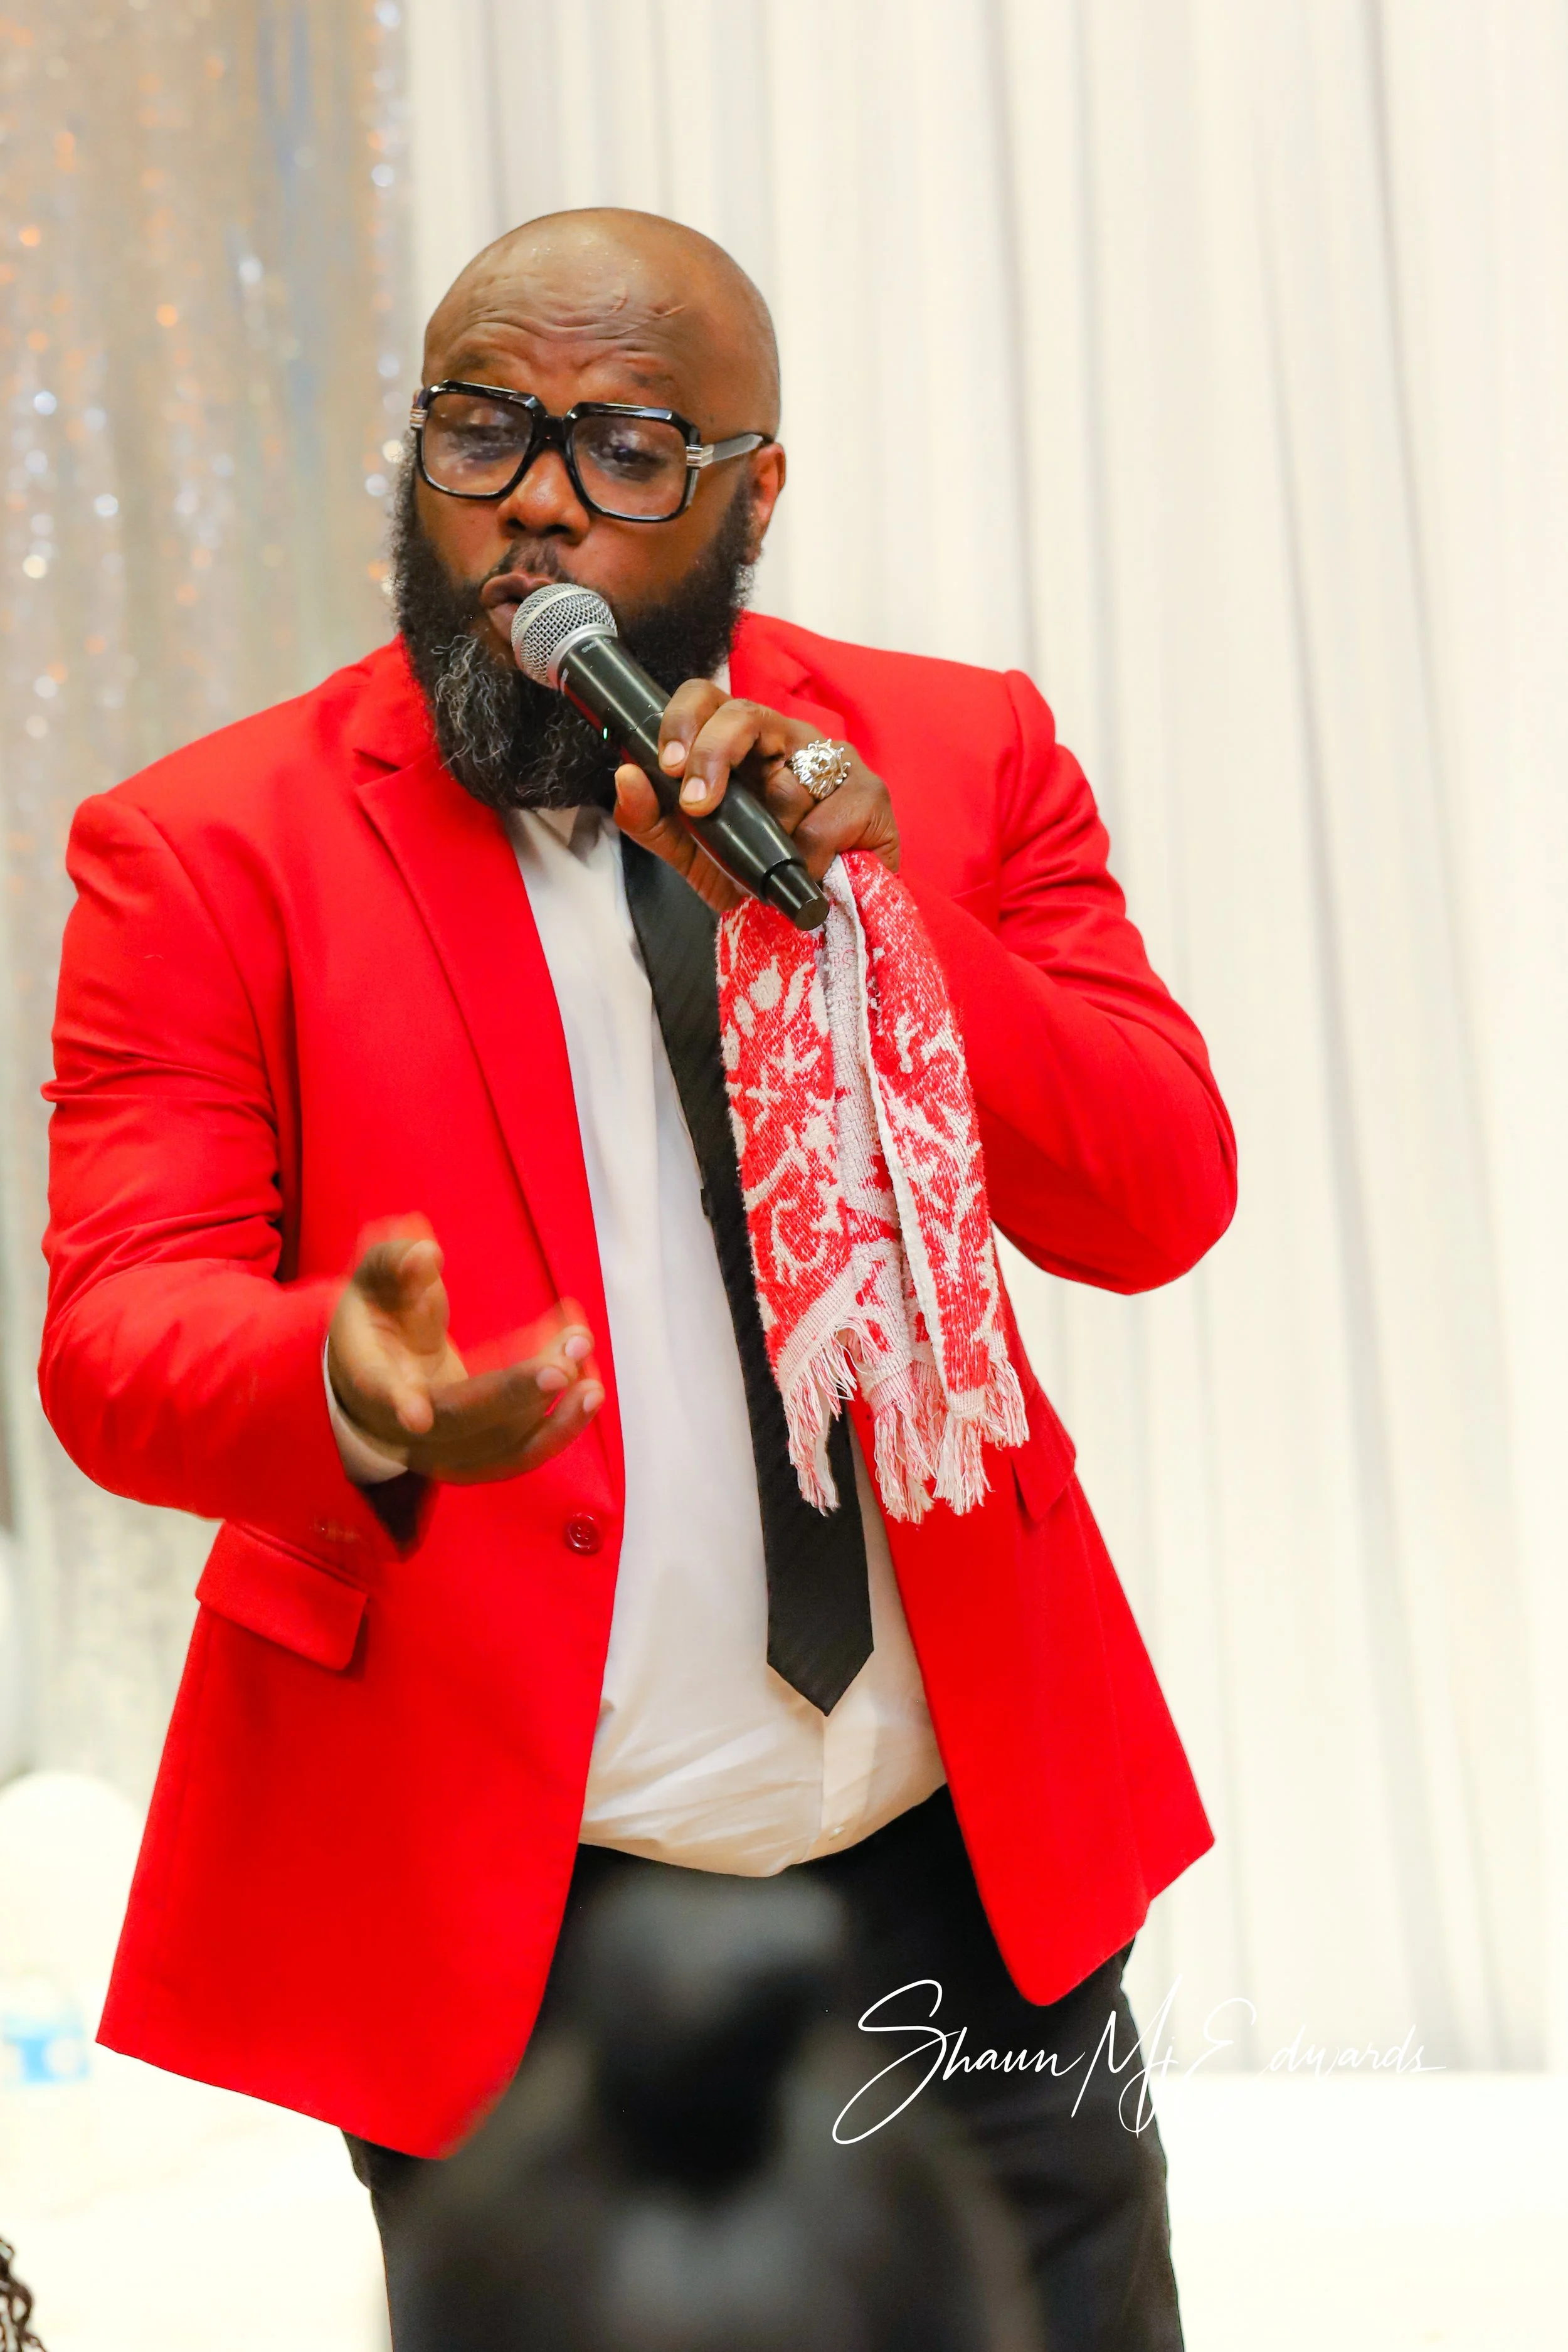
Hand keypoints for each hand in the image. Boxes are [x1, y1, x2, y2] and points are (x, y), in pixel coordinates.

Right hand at [326, 1218, 602, 1485]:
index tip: (417, 1415)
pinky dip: (560, 1426)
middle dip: (513, 1394)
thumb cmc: (379, 1314)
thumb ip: (395, 1261)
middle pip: (458, 1422)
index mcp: (368, 1374)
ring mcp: (441, 1448)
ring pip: (499, 1445)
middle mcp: (401, 1425)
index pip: (378, 1391)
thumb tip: (426, 1254)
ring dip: (551, 1411)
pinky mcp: (477, 1457)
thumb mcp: (375, 1278)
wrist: (381, 1367)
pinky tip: (589, 1388)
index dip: (397, 1401)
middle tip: (562, 1366)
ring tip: (583, 1353)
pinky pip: (521, 1454)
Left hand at [611, 682, 899, 917]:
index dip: (684, 720)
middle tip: (699, 805)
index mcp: (743, 743)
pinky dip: (808, 855)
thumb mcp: (692, 852)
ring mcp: (835, 760)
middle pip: (746, 715)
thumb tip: (626, 777)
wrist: (816, 921)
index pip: (709, 700)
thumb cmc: (757, 874)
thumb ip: (654, 819)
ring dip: (771, 833)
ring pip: (786, 781)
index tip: (669, 766)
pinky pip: (824, 820)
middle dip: (714, 756)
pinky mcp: (870, 794)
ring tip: (776, 861)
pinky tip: (810, 870)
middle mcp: (789, 739)